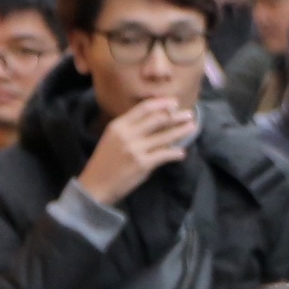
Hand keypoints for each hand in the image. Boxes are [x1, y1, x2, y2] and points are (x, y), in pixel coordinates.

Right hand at [73, 95, 197, 204]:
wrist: (95, 185)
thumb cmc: (105, 162)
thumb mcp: (112, 139)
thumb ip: (130, 129)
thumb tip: (156, 122)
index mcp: (118, 125)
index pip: (143, 108)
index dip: (161, 103)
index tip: (174, 102)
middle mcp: (127, 134)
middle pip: (158, 119)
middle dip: (176, 115)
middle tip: (189, 114)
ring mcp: (135, 149)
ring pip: (165, 136)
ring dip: (181, 131)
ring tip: (192, 127)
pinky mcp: (142, 164)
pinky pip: (164, 155)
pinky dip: (175, 153)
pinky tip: (182, 153)